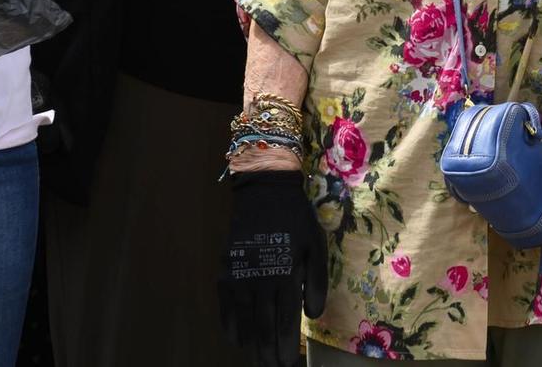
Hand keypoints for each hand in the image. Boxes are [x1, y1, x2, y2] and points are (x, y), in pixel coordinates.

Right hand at [219, 169, 326, 366]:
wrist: (264, 192)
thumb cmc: (296, 220)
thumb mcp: (316, 245)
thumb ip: (316, 282)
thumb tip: (313, 315)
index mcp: (285, 274)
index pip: (284, 320)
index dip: (285, 345)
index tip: (287, 361)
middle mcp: (261, 279)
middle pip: (263, 327)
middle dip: (268, 352)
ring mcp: (240, 275)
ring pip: (244, 320)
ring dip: (251, 344)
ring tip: (257, 360)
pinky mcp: (225, 270)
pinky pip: (225, 305)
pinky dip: (230, 325)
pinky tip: (236, 339)